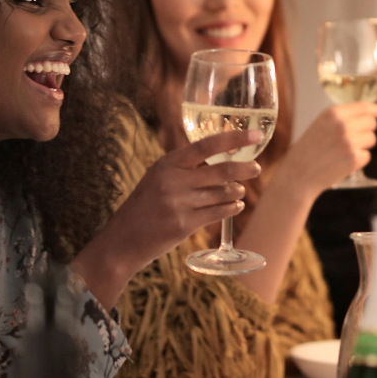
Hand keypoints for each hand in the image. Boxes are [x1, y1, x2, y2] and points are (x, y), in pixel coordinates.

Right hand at [109, 129, 261, 261]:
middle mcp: (173, 180)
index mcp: (166, 163)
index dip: (234, 139)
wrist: (121, 242)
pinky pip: (218, 213)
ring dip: (237, 191)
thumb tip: (220, 163)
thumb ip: (182, 169)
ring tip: (239, 191)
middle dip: (245, 168)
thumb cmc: (142, 208)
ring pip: (223, 193)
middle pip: (221, 170)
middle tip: (255, 168)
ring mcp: (179, 203)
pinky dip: (232, 208)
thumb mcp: (156, 179)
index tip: (255, 135)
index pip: (206, 145)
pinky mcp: (184, 225)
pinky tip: (236, 206)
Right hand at [281, 103, 376, 192]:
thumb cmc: (309, 150)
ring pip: (371, 139)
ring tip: (342, 152)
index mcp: (333, 113)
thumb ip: (344, 117)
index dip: (376, 109)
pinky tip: (342, 163)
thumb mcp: (322, 125)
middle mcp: (343, 124)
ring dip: (362, 146)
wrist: (298, 174)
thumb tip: (374, 112)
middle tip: (349, 140)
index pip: (363, 107)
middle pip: (371, 123)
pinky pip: (367, 156)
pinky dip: (358, 161)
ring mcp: (350, 141)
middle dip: (365, 131)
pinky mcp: (354, 158)